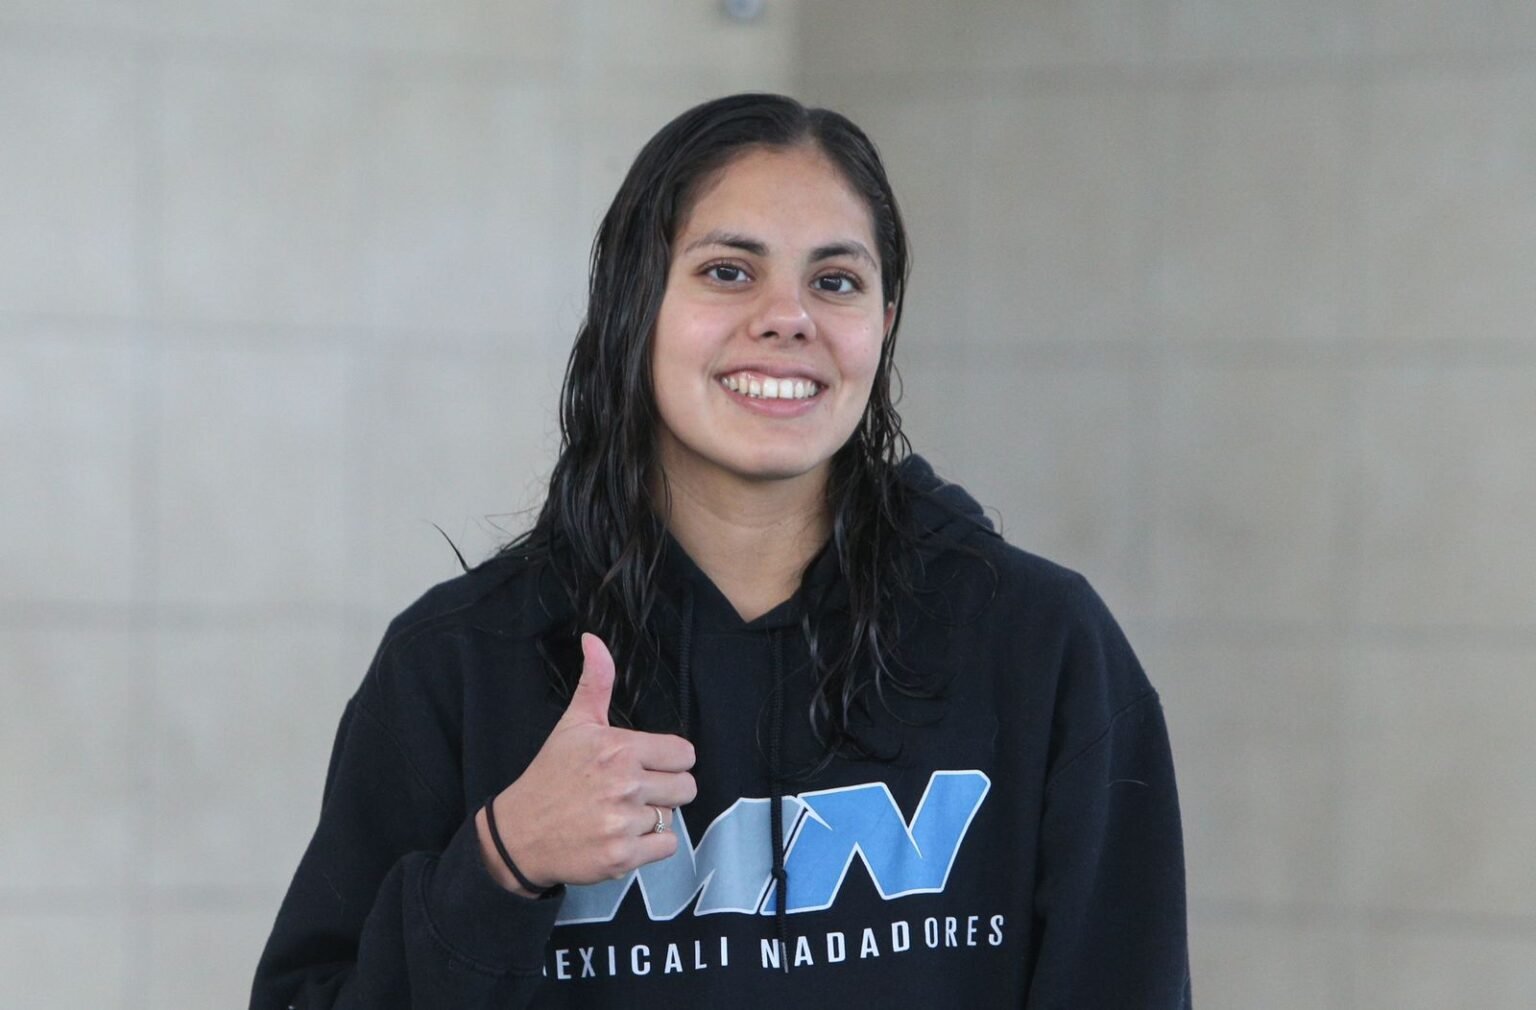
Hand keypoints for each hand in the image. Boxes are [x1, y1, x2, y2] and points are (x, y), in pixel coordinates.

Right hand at [477, 633, 696, 894]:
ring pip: (673, 817)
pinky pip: (666, 848)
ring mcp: (623, 822)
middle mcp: (625, 784)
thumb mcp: (573, 725)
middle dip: (665, 791)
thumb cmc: (550, 776)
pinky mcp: (622, 856)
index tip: (646, 766)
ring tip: (620, 814)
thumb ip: (595, 682)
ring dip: (652, 819)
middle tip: (633, 793)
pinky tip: (621, 836)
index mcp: (620, 748)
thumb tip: (593, 639)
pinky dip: (649, 847)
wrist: (518, 833)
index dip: (668, 761)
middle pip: (686, 787)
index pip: (684, 754)